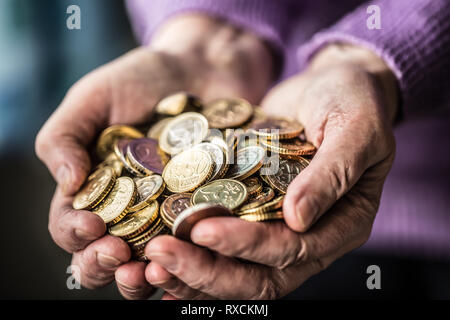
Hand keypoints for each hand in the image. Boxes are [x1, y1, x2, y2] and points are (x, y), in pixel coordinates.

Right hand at [35, 14, 273, 298]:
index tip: (90, 224)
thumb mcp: (92, 99)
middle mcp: (129, 213)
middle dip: (104, 265)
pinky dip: (194, 259)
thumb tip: (66, 185)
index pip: (72, 229)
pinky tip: (194, 258)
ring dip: (145, 278)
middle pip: (107, 259)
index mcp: (94, 192)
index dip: (75, 235)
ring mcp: (169, 217)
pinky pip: (200, 247)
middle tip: (117, 254)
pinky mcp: (208, 213)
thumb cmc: (139, 81)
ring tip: (152, 271)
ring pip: (151, 266)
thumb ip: (65, 137)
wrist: (200, 69)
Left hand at [144, 43, 397, 298]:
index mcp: (343, 223)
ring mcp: (280, 230)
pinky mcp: (255, 215)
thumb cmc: (353, 100)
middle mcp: (311, 237)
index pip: (294, 251)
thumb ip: (332, 174)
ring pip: (237, 272)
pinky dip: (193, 258)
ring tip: (150, 265)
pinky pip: (224, 250)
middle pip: (259, 276)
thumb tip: (298, 220)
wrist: (332, 86)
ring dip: (193, 273)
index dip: (248, 246)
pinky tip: (157, 260)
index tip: (203, 230)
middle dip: (208, 271)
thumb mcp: (354, 129)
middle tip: (161, 258)